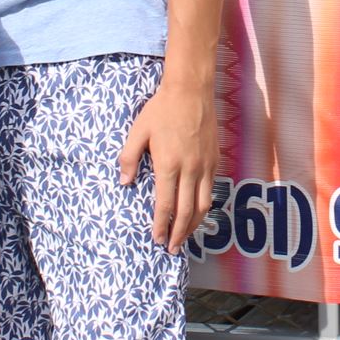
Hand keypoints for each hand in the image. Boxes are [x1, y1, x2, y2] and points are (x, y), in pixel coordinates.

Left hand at [118, 79, 217, 253]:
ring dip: (194, 225)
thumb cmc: (161, 109)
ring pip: (203, 205)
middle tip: (171, 249)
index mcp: (169, 165)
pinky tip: (196, 212)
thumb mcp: (138, 131)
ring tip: (185, 237)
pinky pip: (210, 190)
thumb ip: (129, 158)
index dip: (161, 225)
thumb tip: (124, 183)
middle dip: (178, 233)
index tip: (157, 239)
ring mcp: (205, 165)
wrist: (191, 90)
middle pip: (187, 211)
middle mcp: (190, 169)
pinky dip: (204, 206)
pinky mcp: (215, 159)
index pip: (165, 205)